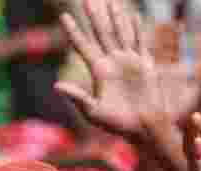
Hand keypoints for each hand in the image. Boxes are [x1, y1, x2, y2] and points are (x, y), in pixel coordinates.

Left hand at [55, 0, 199, 135]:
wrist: (143, 128)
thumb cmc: (118, 124)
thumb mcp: (94, 112)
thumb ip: (77, 97)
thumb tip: (56, 86)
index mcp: (98, 71)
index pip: (83, 46)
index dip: (73, 31)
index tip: (63, 16)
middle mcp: (112, 62)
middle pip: (100, 34)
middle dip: (94, 16)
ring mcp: (128, 61)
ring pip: (120, 33)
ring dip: (115, 17)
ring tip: (110, 1)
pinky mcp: (144, 64)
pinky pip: (140, 42)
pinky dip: (137, 29)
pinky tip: (133, 16)